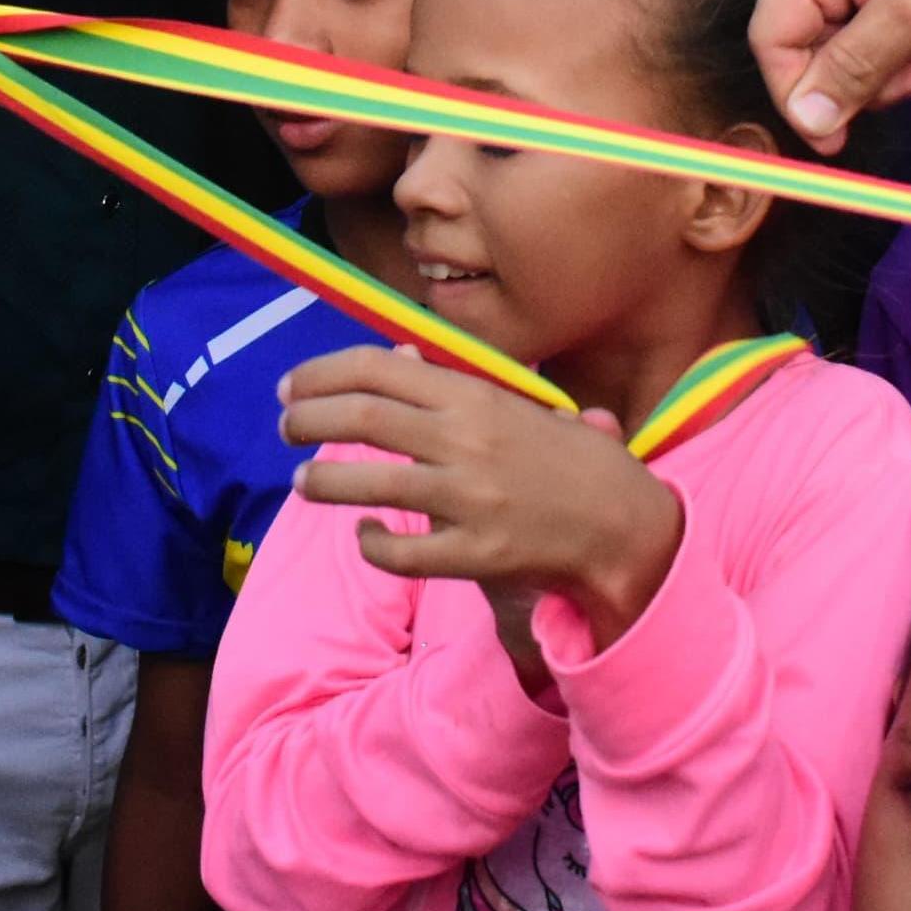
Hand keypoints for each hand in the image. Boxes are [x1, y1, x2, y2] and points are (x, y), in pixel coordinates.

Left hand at [283, 347, 687, 647]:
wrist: (623, 523)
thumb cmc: (569, 460)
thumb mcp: (518, 405)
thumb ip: (454, 385)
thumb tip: (395, 356)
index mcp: (476, 396)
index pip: (380, 368)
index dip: (322, 373)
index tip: (292, 386)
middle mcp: (466, 441)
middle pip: (362, 418)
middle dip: (308, 420)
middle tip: (287, 428)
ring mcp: (469, 499)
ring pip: (369, 484)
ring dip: (323, 480)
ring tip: (304, 480)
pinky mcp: (475, 553)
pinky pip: (402, 551)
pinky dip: (372, 543)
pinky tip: (366, 535)